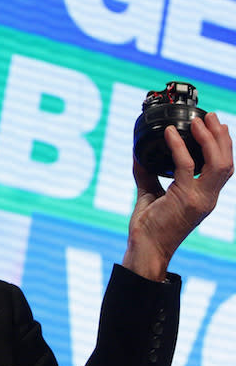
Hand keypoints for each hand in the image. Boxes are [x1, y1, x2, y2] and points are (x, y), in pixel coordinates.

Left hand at [123, 112, 232, 280]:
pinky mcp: (185, 198)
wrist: (145, 248)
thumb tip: (139, 155)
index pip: (223, 168)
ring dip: (209, 139)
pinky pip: (186, 166)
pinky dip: (179, 146)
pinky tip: (170, 134)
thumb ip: (148, 175)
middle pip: (227, 162)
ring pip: (218, 163)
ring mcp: (200, 199)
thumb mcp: (150, 194)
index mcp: (204, 197)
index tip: (216, 126)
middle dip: (222, 137)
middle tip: (212, 117)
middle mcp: (207, 198)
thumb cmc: (148, 227)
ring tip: (199, 121)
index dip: (223, 146)